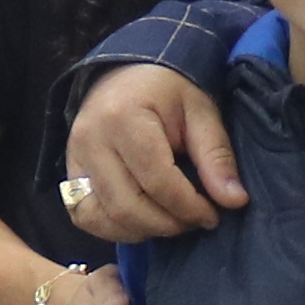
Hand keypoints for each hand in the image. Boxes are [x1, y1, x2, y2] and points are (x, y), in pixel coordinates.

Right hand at [66, 65, 243, 240]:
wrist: (128, 73)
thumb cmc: (169, 90)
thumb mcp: (202, 112)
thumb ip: (217, 156)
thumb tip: (235, 201)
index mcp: (124, 119)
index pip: (157, 181)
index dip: (188, 207)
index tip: (213, 216)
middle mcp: (90, 141)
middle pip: (126, 205)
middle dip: (168, 224)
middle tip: (196, 221)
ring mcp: (74, 158)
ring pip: (101, 217)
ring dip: (141, 230)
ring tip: (173, 222)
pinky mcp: (69, 171)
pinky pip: (83, 215)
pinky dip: (112, 228)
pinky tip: (143, 222)